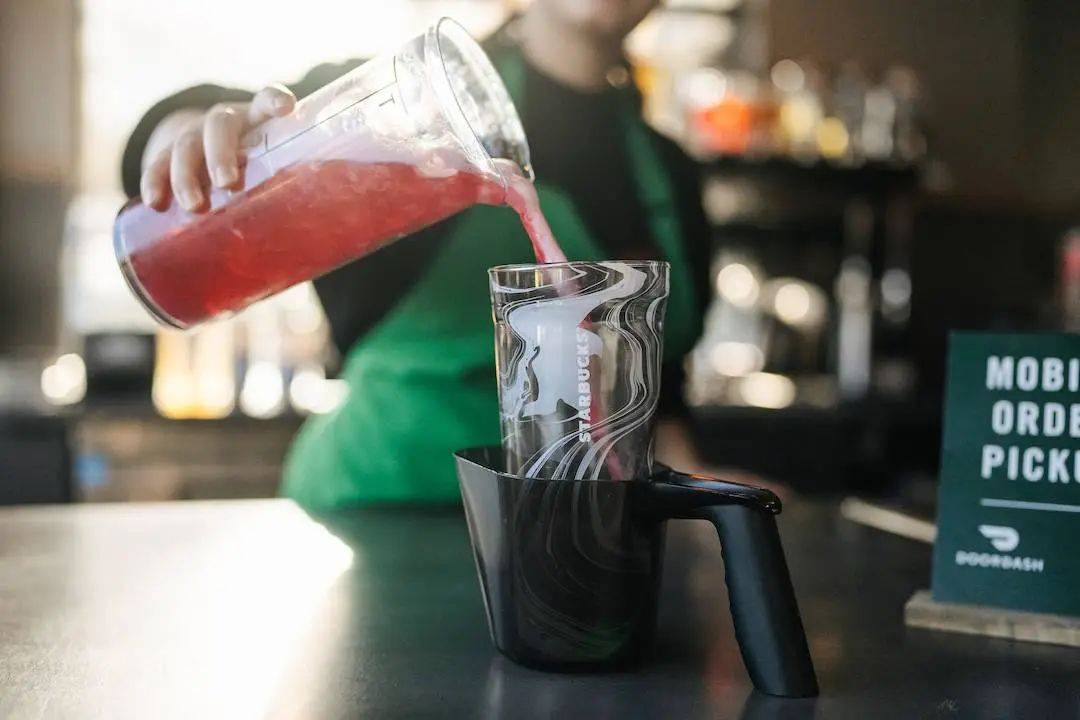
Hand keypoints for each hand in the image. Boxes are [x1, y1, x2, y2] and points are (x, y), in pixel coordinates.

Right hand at [140, 84, 296, 211]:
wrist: (213, 154)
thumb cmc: (262, 169)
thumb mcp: (279, 172)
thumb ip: (297, 197)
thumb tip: (324, 253)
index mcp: (260, 120)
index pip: (268, 99)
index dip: (275, 101)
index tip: (286, 109)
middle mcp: (226, 122)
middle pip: (219, 125)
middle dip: (221, 153)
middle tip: (229, 184)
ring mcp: (195, 135)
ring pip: (185, 144)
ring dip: (187, 175)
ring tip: (195, 207)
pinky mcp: (170, 153)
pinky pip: (157, 163)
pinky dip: (154, 182)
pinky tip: (157, 204)